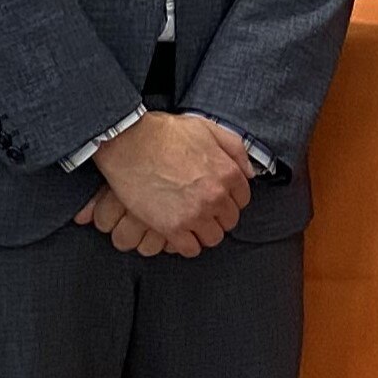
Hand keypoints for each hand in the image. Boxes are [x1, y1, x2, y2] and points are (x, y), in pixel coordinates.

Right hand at [88, 110, 252, 256]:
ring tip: (189, 222)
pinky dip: (186, 244)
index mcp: (227, 173)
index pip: (242, 199)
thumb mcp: (207, 128)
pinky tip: (178, 233)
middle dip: (217, 216)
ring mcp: (195, 214)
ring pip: (213, 238)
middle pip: (229, 221)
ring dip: (203, 232)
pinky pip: (190, 249)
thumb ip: (234, 149)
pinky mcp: (172, 227)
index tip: (216, 198)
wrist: (129, 142)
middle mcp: (216, 196)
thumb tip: (249, 172)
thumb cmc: (165, 133)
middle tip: (201, 209)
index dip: (229, 199)